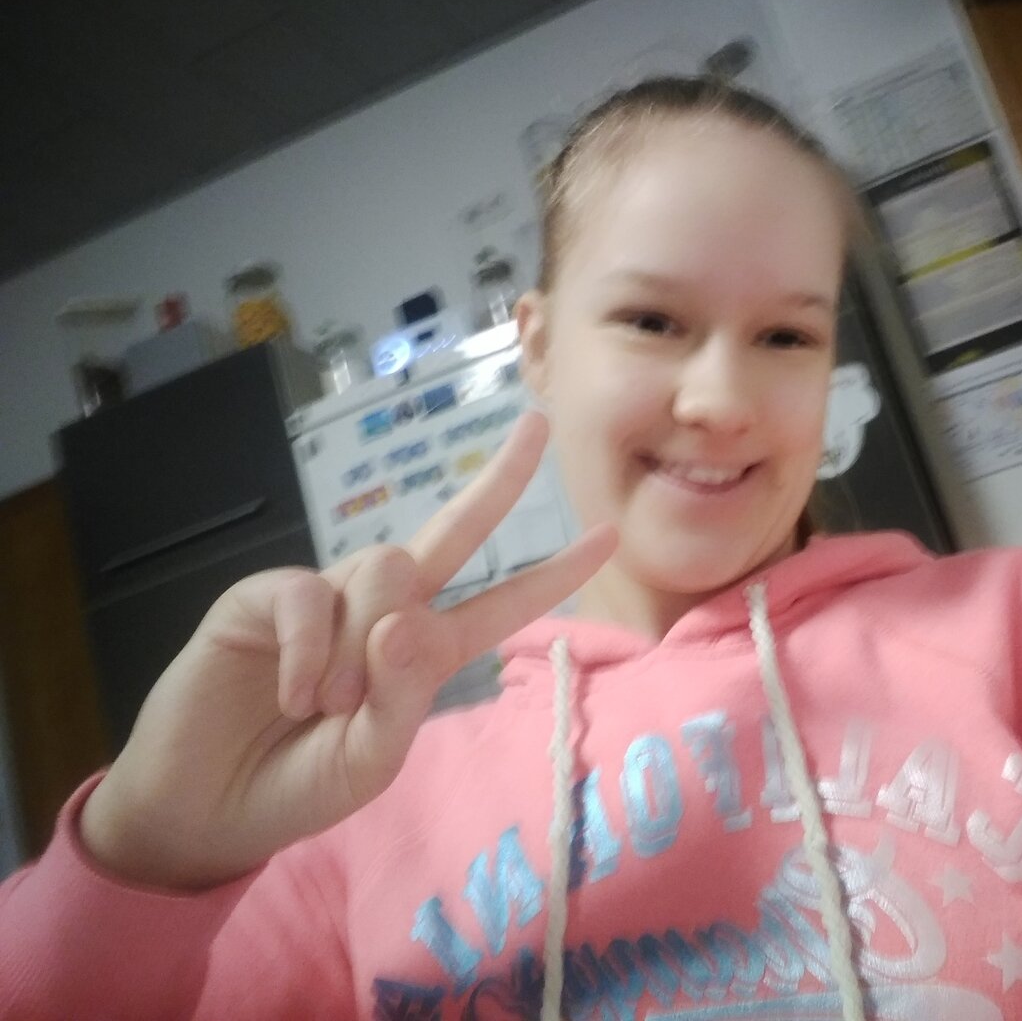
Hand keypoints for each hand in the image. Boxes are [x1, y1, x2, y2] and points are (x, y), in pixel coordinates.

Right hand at [79, 412, 614, 889]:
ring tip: (328, 707)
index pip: (502, 602)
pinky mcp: (266, 595)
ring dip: (364, 649)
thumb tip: (404, 619)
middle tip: (541, 422)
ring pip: (386, 569)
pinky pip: (310, 595)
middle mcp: (385, 610)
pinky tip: (293, 695)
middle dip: (501, 478)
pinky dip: (310, 653)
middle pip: (455, 530)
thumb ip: (401, 697)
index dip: (555, 572)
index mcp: (426, 651)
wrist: (204, 808)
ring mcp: (328, 595)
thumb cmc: (297, 785)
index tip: (608, 534)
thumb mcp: (370, 760)